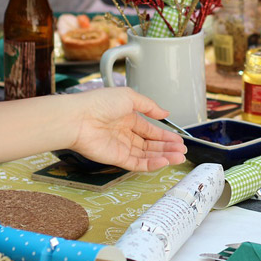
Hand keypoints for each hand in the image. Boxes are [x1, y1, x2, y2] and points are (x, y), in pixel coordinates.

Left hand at [69, 87, 185, 171]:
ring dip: (163, 156)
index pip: (150, 129)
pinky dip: (151, 164)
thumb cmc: (98, 103)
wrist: (78, 118)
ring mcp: (120, 147)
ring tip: (179, 157)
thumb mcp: (129, 97)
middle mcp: (124, 133)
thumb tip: (165, 113)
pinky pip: (137, 163)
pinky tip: (164, 162)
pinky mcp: (116, 158)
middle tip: (182, 151)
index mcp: (127, 117)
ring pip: (146, 155)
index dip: (165, 135)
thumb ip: (149, 106)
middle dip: (167, 147)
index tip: (178, 140)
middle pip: (150, 144)